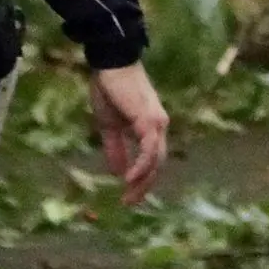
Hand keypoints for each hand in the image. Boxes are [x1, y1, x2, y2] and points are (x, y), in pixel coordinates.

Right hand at [89, 65, 168, 204]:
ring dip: (143, 180)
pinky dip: (142, 165)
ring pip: (156, 158)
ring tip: (129, 195)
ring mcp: (157, 123)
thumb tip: (117, 172)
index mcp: (151, 127)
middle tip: (129, 202)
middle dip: (145, 185)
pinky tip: (129, 178)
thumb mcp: (109, 126)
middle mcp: (159, 126)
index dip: (143, 179)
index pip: (153, 159)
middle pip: (158, 163)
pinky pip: (150, 148)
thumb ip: (116, 148)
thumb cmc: (110, 91)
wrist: (111, 65)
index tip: (129, 196)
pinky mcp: (149, 120)